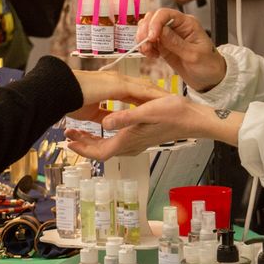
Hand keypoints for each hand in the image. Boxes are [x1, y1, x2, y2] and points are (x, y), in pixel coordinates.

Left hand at [65, 96, 242, 159]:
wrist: (195, 119)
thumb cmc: (174, 113)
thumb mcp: (148, 111)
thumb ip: (125, 118)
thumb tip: (103, 124)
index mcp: (129, 140)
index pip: (100, 152)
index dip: (83, 150)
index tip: (69, 143)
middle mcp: (131, 144)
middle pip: (102, 151)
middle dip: (83, 145)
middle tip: (69, 135)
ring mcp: (137, 142)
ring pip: (109, 146)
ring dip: (93, 140)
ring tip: (79, 130)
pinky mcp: (141, 136)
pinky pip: (118, 141)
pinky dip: (105, 136)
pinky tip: (103, 124)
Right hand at [69, 71, 167, 122]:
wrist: (59, 91)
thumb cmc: (70, 99)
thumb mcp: (91, 111)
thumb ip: (104, 114)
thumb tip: (110, 122)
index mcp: (110, 85)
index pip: (133, 90)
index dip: (145, 96)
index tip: (156, 103)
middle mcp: (116, 80)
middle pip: (142, 86)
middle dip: (156, 93)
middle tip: (170, 100)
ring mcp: (117, 80)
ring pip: (144, 86)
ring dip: (158, 94)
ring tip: (172, 101)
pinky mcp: (117, 84)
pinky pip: (139, 90)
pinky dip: (152, 95)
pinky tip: (162, 100)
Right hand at [135, 9, 227, 92]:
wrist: (209, 80)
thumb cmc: (208, 65)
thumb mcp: (194, 55)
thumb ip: (177, 43)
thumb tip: (161, 31)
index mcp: (187, 23)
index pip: (166, 14)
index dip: (155, 23)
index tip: (151, 37)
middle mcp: (177, 26)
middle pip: (153, 18)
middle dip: (145, 30)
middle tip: (145, 45)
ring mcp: (168, 36)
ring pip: (148, 28)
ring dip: (143, 39)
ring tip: (147, 51)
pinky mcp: (163, 46)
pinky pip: (149, 41)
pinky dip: (145, 47)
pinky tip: (151, 55)